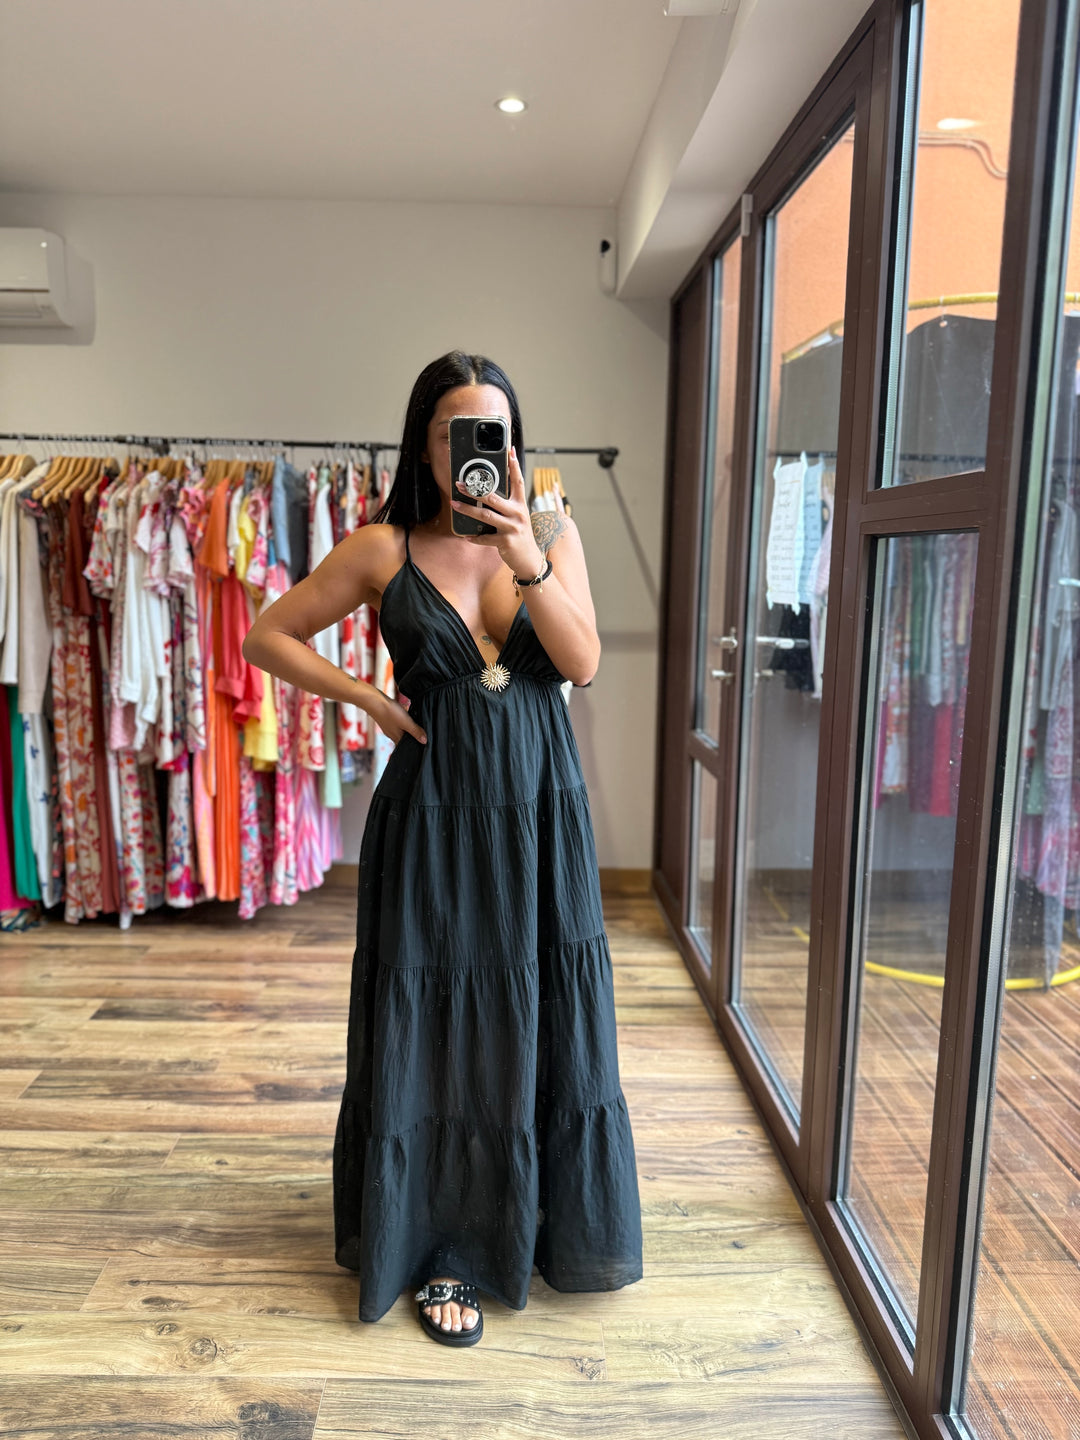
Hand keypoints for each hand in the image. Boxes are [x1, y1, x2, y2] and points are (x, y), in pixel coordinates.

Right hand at [372, 690, 426, 744]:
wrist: (373, 701)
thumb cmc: (389, 712)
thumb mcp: (406, 722)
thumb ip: (416, 732)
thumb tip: (425, 742)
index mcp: (397, 738)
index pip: (407, 746)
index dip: (415, 744)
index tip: (423, 741)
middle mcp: (392, 734)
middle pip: (405, 737)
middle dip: (412, 734)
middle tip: (421, 729)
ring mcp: (388, 727)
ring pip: (401, 728)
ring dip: (407, 725)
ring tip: (413, 719)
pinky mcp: (386, 719)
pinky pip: (397, 721)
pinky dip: (402, 718)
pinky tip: (404, 711)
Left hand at [451, 446, 543, 578]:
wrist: (529, 559)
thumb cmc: (520, 535)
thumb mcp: (517, 517)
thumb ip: (506, 505)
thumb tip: (485, 494)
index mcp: (521, 504)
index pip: (518, 481)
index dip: (514, 465)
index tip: (510, 451)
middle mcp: (518, 513)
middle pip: (494, 497)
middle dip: (474, 490)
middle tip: (460, 485)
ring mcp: (512, 528)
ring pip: (486, 516)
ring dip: (467, 510)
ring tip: (454, 505)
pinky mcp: (506, 542)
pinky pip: (485, 538)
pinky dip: (474, 537)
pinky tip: (466, 536)